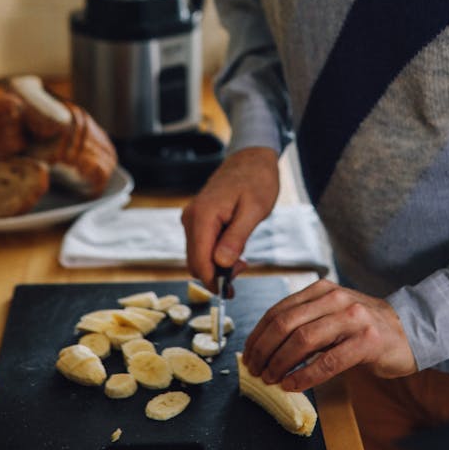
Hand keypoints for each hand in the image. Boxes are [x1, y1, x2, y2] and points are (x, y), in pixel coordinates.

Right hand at [181, 147, 279, 288]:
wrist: (251, 158)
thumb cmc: (257, 180)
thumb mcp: (254, 210)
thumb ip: (236, 238)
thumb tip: (221, 264)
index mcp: (203, 216)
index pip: (199, 262)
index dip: (213, 281)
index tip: (231, 291)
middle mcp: (191, 217)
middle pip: (195, 262)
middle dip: (215, 274)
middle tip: (243, 269)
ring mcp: (192, 217)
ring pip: (197, 256)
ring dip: (216, 265)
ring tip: (242, 259)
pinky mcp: (197, 218)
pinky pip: (201, 245)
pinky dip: (215, 254)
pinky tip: (234, 250)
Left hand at [242, 278, 415, 390]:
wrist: (409, 330)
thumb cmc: (363, 326)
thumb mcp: (331, 313)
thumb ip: (305, 320)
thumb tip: (266, 345)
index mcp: (321, 289)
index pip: (279, 309)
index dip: (259, 333)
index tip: (249, 353)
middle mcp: (335, 298)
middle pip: (286, 323)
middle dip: (264, 349)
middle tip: (255, 369)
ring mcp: (352, 318)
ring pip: (303, 340)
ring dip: (280, 363)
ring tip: (270, 378)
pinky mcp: (367, 341)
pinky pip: (328, 361)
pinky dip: (306, 375)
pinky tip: (293, 384)